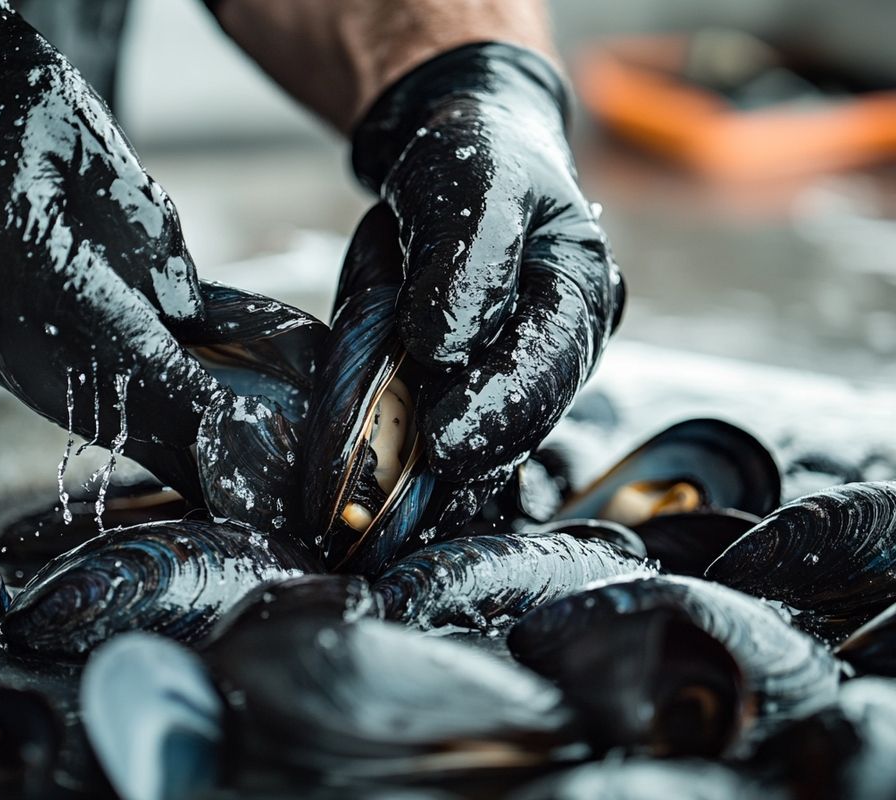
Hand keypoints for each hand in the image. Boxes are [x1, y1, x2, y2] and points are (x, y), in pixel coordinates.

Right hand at [0, 0, 216, 454]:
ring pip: (28, 384)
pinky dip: (59, 386)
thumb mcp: (102, 151)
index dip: (164, 387)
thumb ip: (146, 245)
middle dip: (141, 425)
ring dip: (102, 417)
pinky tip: (102, 402)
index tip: (214, 421)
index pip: (103, 336)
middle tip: (203, 457)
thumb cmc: (8, 89)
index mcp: (9, 230)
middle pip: (63, 384)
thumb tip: (182, 324)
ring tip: (166, 444)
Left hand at [354, 43, 623, 480]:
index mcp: (580, 282)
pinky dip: (443, 465)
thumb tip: (442, 345)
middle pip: (533, 410)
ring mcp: (530, 364)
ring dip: (462, 468)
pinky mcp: (490, 381)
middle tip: (421, 477)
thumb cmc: (470, 160)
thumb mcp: (475, 180)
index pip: (550, 357)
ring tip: (410, 500)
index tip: (442, 440)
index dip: (498, 404)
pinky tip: (410, 496)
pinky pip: (475, 433)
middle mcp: (567, 335)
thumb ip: (469, 252)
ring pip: (505, 432)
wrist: (459, 158)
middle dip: (482, 448)